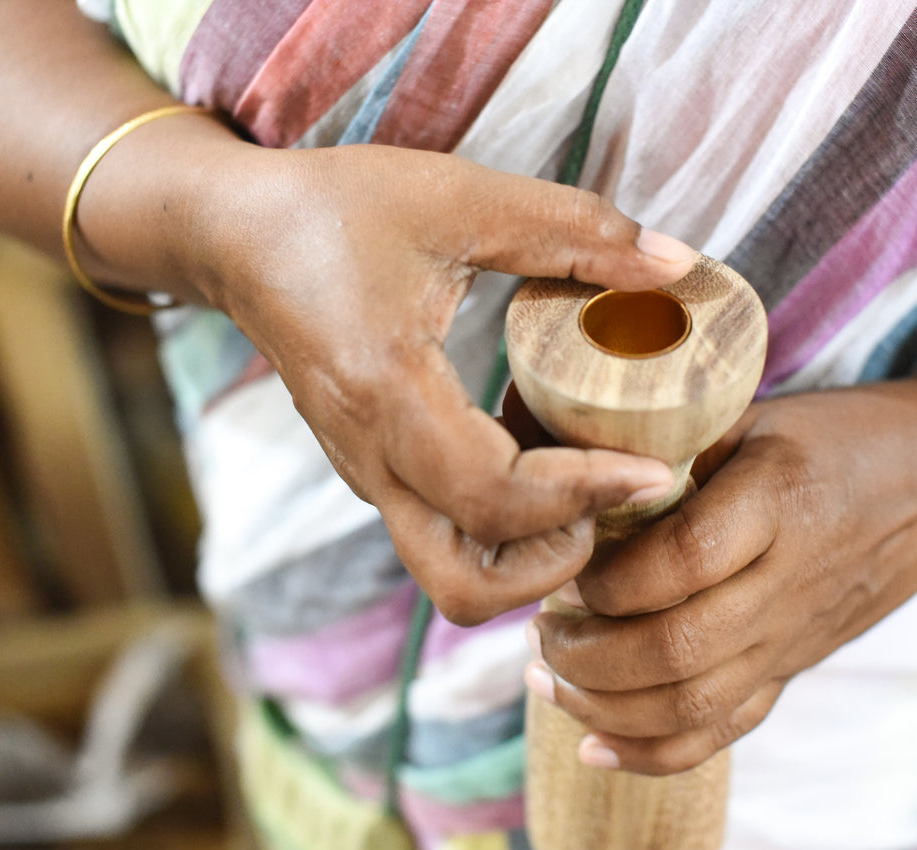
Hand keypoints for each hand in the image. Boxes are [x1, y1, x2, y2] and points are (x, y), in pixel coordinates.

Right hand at [185, 145, 696, 624]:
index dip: (585, 493)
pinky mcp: (378, 478)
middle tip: (617, 487)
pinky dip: (511, 528)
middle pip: (467, 585)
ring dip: (533, 556)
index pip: (495, 495)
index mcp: (386, 394)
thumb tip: (679, 266)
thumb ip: (575, 229)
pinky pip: (450, 539)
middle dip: (558, 558)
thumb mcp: (459, 198)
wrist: (237, 237)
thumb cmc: (337, 210)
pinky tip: (547, 451)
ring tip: (588, 478)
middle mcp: (371, 461)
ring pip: (455, 579)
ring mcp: (369, 480)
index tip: (655, 467)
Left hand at [524, 374, 916, 775]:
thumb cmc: (839, 437)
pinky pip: (725, 732)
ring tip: (548, 677)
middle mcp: (788, 582)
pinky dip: (652, 754)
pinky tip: (593, 747)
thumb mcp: (758, 417)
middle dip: (587, 653)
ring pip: (692, 706)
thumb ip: (675, 450)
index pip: (682, 562)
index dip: (609, 578)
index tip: (568, 566)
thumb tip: (571, 482)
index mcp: (778, 503)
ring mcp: (793, 638)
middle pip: (678, 650)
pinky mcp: (793, 668)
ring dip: (603, 706)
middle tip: (539, 629)